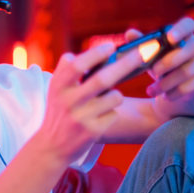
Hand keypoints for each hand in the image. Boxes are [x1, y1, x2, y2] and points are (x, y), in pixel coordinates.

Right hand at [38, 43, 142, 164]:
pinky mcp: (93, 132)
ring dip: (116, 95)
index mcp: (58, 87)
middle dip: (125, 64)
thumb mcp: (55, 89)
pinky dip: (111, 112)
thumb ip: (68, 70)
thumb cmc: (59, 111)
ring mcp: (81, 118)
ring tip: (104, 100)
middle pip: (102, 79)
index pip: (76, 65)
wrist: (52, 146)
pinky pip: (114, 114)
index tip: (111, 46)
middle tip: (141, 54)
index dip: (95, 54)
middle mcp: (68, 101)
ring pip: (114, 97)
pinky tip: (99, 118)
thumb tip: (97, 51)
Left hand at [126, 17, 193, 100]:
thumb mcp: (151, 57)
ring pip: (188, 70)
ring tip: (152, 90)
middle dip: (169, 61)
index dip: (181, 29)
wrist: (176, 91)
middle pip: (191, 48)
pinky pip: (193, 84)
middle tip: (154, 72)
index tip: (169, 38)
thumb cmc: (162, 68)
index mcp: (184, 36)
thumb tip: (129, 33)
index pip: (188, 24)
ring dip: (166, 82)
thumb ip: (142, 45)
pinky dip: (175, 92)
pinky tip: (166, 96)